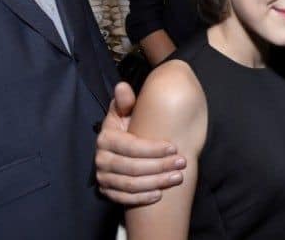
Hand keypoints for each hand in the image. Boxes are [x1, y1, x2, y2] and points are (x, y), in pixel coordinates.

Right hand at [95, 82, 186, 204]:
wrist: (122, 147)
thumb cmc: (128, 127)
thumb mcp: (126, 112)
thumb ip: (126, 102)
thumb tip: (123, 86)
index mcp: (106, 138)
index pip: (131, 147)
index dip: (153, 149)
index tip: (174, 147)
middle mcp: (101, 159)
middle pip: (132, 168)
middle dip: (160, 166)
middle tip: (182, 163)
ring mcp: (103, 176)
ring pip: (130, 185)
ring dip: (156, 182)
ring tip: (177, 177)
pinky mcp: (107, 191)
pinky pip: (123, 199)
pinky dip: (142, 198)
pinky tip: (159, 194)